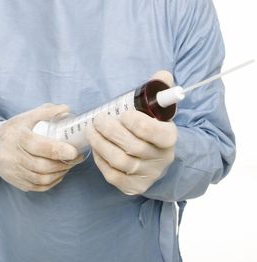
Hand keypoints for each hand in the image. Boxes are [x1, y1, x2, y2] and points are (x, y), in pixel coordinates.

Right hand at [0, 103, 82, 191]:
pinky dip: (52, 182)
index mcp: (17, 137)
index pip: (40, 147)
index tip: (74, 151)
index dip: (59, 150)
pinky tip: (59, 174)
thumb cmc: (14, 130)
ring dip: (60, 173)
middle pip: (42, 166)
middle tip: (76, 157)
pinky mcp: (16, 182)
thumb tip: (66, 109)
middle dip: (63, 164)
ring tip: (69, 165)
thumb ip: (46, 111)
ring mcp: (14, 172)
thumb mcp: (26, 117)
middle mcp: (13, 156)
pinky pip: (38, 187)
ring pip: (41, 179)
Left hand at [85, 71, 177, 194]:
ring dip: (101, 144)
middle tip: (97, 119)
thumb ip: (160, 90)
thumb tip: (162, 75)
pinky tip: (96, 147)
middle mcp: (160, 160)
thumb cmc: (152, 130)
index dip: (139, 124)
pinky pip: (112, 175)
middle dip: (111, 131)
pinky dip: (100, 160)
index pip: (159, 134)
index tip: (123, 114)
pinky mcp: (132, 186)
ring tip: (90, 130)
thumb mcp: (159, 110)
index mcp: (169, 140)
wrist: (155, 158)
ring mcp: (146, 175)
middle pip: (134, 147)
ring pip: (120, 161)